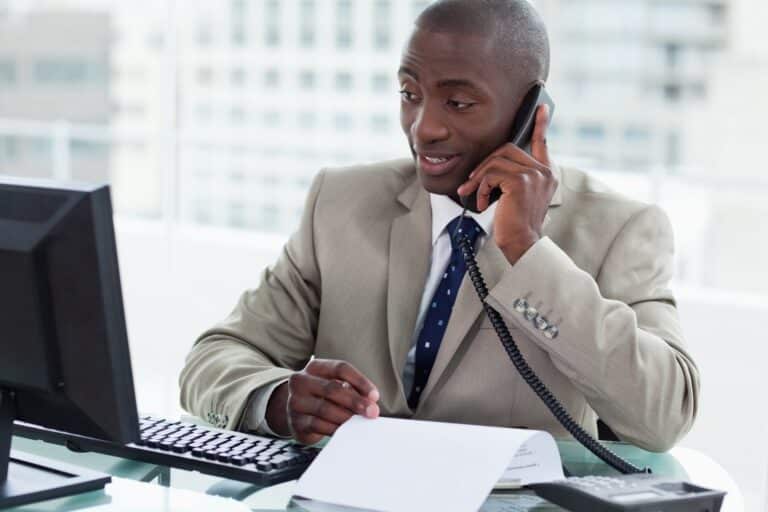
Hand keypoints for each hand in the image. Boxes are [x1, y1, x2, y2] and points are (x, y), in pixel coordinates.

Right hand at [266, 359, 379, 444]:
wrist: (295, 411)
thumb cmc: (321, 396)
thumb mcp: (334, 385)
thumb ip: (351, 390)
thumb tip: (370, 403)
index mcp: (314, 367)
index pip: (340, 369)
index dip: (360, 381)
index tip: (375, 396)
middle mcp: (301, 381)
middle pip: (332, 388)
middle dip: (356, 401)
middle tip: (372, 412)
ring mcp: (295, 401)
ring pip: (325, 408)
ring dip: (346, 417)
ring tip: (360, 422)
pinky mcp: (296, 422)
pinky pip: (318, 425)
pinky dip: (335, 428)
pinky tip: (346, 430)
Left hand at [457, 105, 556, 263]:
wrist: (522, 243)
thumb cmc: (515, 224)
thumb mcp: (516, 197)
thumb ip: (513, 178)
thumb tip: (492, 164)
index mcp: (546, 173)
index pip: (542, 143)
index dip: (540, 124)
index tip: (540, 108)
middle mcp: (544, 172)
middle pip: (507, 149)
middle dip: (485, 164)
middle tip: (472, 183)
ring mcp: (534, 175)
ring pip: (496, 161)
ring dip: (478, 178)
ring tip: (473, 194)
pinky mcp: (520, 181)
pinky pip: (491, 174)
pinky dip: (480, 188)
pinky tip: (480, 202)